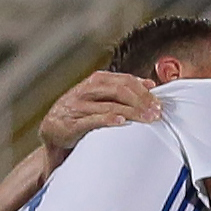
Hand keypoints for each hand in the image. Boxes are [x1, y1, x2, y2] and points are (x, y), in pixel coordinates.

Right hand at [40, 72, 159, 154]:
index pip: (124, 80)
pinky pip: (93, 120)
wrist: (52, 129)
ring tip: (147, 119)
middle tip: (156, 113)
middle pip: (119, 90)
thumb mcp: (100, 96)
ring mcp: (79, 106)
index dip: (143, 90)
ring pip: (109, 105)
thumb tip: (149, 84)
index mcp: (96, 81)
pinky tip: (122, 121)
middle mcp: (87, 90)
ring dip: (131, 112)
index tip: (158, 102)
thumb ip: (122, 90)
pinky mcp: (72, 123)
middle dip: (141, 101)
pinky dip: (108, 119)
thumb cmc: (80, 113)